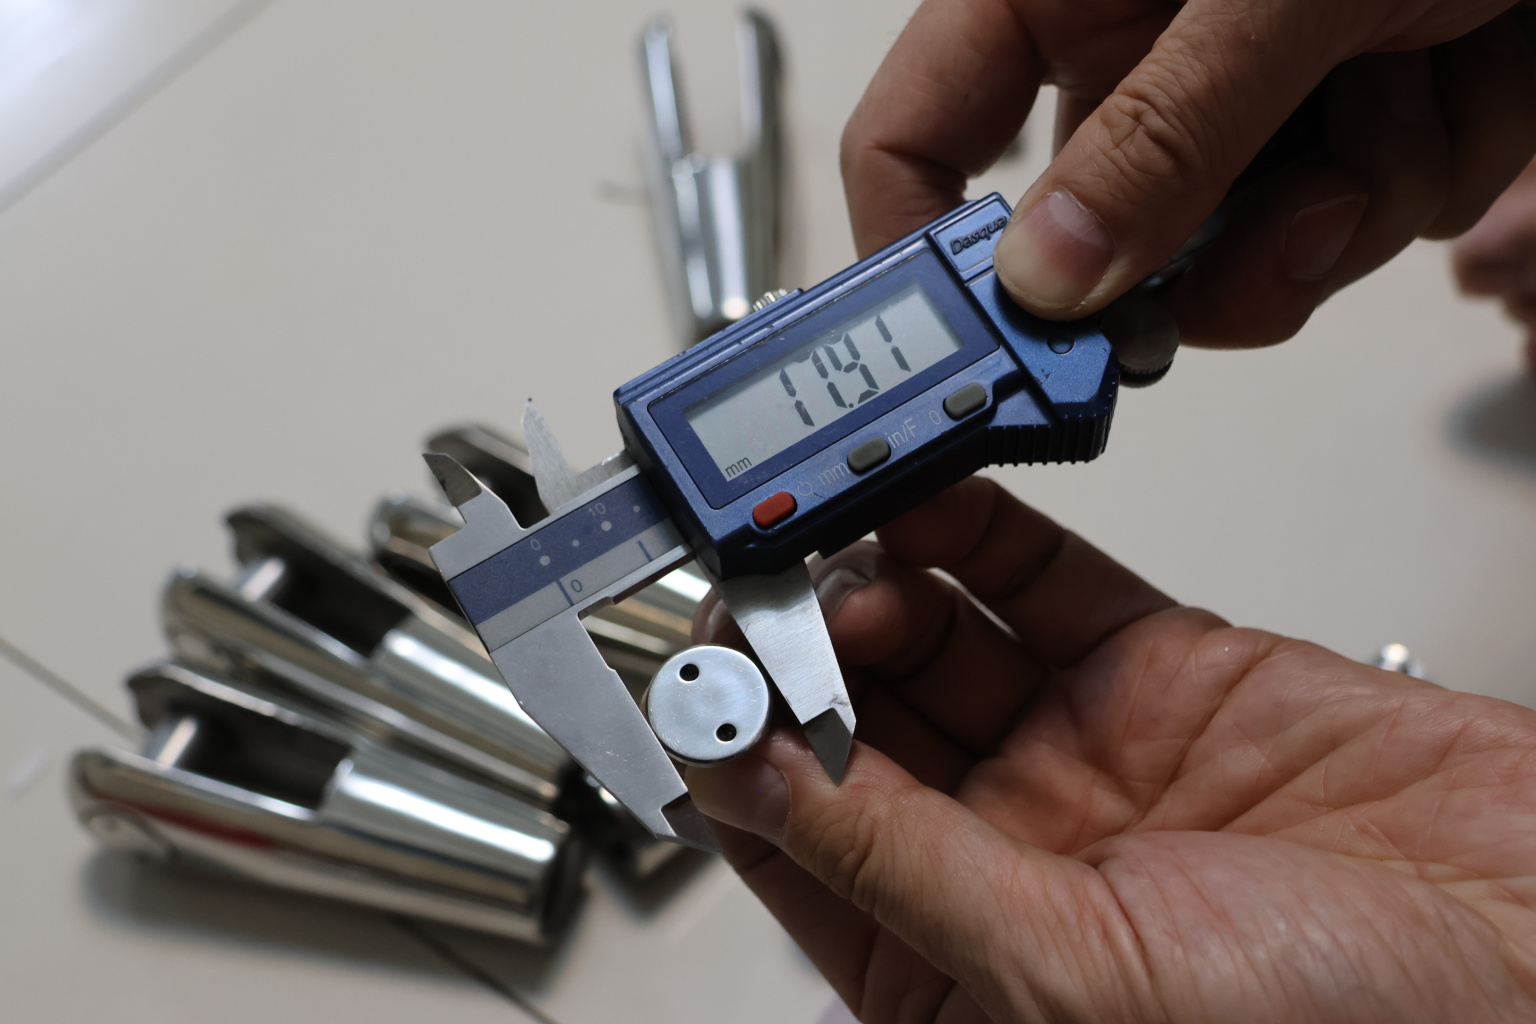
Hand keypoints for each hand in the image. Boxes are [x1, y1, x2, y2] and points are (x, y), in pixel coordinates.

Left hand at [687, 478, 1535, 1021]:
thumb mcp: (1067, 977)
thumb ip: (893, 864)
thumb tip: (739, 772)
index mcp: (954, 970)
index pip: (793, 842)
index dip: (731, 749)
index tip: (697, 668)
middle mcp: (1006, 861)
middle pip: (851, 726)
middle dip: (797, 646)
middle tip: (764, 575)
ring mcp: (1080, 756)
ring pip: (934, 641)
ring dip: (872, 578)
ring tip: (835, 530)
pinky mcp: (1160, 676)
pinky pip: (1039, 585)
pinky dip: (976, 533)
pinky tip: (926, 494)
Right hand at [842, 0, 1535, 346]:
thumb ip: (1159, 133)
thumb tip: (1044, 279)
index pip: (910, 139)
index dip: (918, 253)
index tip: (981, 354)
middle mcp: (1136, 54)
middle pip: (1099, 241)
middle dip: (1216, 256)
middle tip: (1286, 227)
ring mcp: (1240, 100)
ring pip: (1245, 254)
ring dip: (1358, 201)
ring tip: (1412, 81)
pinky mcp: (1337, 127)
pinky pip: (1355, 223)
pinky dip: (1431, 166)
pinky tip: (1464, 65)